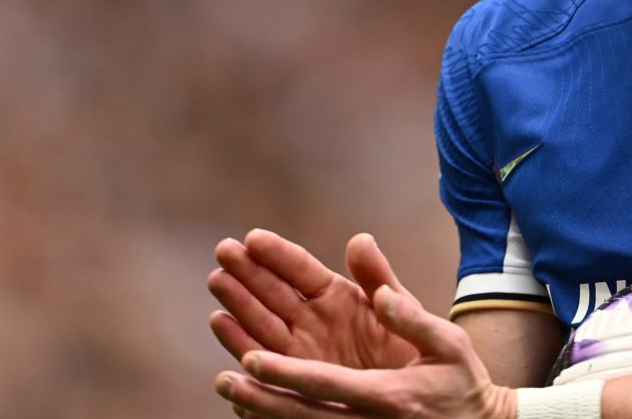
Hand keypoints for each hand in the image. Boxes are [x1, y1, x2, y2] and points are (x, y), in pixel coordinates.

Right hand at [209, 229, 418, 370]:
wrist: (412, 395)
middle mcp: (309, 320)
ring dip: (237, 302)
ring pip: (260, 322)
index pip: (300, 269)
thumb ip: (378, 277)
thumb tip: (361, 238)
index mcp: (335, 296)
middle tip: (224, 251)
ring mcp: (297, 349)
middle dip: (247, 271)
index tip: (253, 237)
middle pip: (271, 292)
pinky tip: (222, 323)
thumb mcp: (399, 308)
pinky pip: (261, 362)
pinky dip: (240, 342)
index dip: (277, 253)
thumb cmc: (408, 345)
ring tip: (218, 281)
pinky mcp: (290, 380)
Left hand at [215, 281, 515, 418]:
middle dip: (260, 395)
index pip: (325, 382)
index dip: (285, 371)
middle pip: (301, 413)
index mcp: (386, 393)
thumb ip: (410, 316)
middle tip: (224, 379)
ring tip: (225, 387)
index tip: (250, 358)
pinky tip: (249, 407)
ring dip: (260, 410)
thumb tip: (380, 292)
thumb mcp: (446, 342)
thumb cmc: (462, 382)